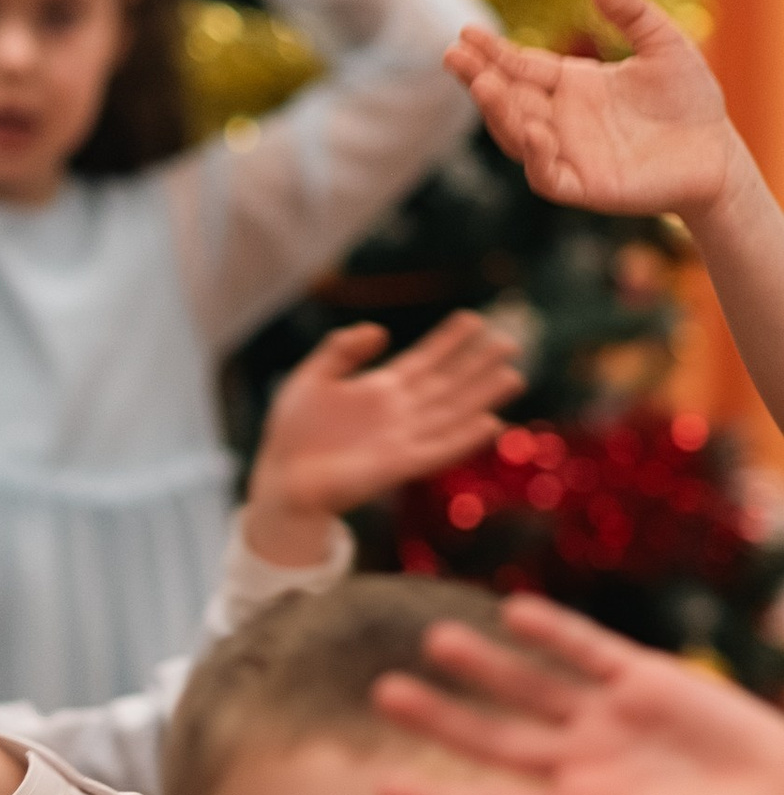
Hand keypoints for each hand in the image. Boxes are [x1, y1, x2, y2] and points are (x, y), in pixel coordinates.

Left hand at [243, 314, 523, 560]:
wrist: (281, 476)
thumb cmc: (293, 430)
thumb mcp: (312, 377)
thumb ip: (342, 349)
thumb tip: (381, 331)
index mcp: (381, 390)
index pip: (424, 360)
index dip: (449, 341)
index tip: (474, 318)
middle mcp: (399, 413)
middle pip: (448, 384)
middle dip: (478, 364)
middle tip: (511, 341)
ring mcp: (402, 440)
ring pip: (452, 414)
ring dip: (482, 397)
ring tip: (513, 376)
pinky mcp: (398, 467)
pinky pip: (438, 451)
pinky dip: (464, 439)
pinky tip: (490, 424)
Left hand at [372, 596, 783, 794]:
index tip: (382, 791)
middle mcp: (578, 764)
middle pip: (494, 737)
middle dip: (442, 716)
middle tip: (385, 693)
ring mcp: (606, 719)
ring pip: (531, 686)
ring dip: (485, 664)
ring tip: (437, 641)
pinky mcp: (644, 680)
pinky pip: (587, 650)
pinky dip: (553, 631)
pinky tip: (514, 612)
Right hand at [447, 0, 746, 220]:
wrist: (717, 154)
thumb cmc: (689, 100)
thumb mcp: (665, 44)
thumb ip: (633, 13)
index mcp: (572, 85)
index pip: (521, 66)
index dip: (493, 52)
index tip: (466, 32)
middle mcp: (560, 119)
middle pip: (508, 99)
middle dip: (479, 79)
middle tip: (454, 56)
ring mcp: (567, 153)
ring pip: (517, 136)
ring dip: (498, 112)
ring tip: (484, 85)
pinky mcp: (582, 186)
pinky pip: (546, 175)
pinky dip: (536, 156)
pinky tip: (535, 130)